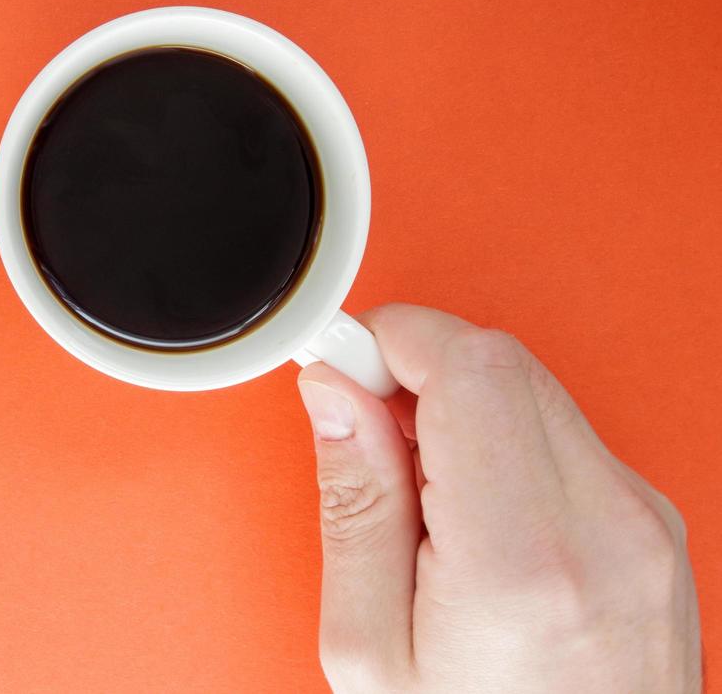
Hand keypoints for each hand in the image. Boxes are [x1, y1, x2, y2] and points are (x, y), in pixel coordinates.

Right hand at [296, 305, 700, 692]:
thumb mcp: (371, 648)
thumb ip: (354, 502)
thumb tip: (335, 393)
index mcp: (521, 560)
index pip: (469, 365)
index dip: (391, 342)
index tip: (343, 366)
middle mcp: (606, 531)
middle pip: (503, 363)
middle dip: (418, 370)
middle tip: (366, 433)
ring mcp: (644, 530)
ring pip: (535, 390)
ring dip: (461, 408)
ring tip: (420, 496)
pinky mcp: (655, 532)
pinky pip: (566, 437)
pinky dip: (504, 445)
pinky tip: (469, 514)